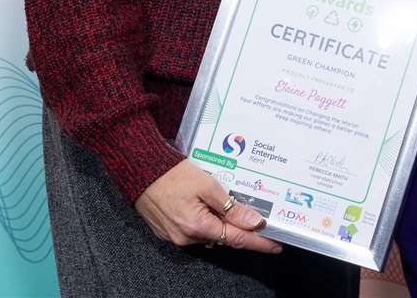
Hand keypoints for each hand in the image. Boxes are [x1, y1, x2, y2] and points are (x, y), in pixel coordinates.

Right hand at [134, 160, 278, 251]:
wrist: (140, 170)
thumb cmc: (173, 174)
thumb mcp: (208, 186)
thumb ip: (231, 207)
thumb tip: (254, 222)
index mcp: (197, 227)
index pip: (236, 238)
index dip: (258, 242)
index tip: (276, 245)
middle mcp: (186, 237)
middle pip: (223, 236)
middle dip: (241, 227)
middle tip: (260, 216)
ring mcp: (175, 235)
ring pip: (209, 232)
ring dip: (221, 221)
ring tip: (233, 203)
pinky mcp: (168, 230)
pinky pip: (195, 229)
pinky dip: (206, 219)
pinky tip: (210, 205)